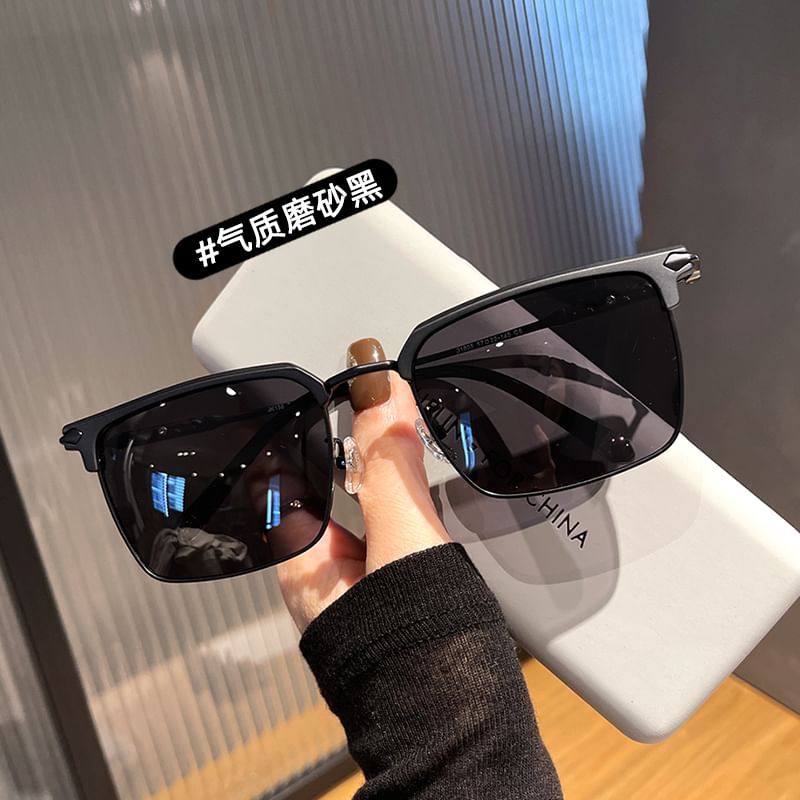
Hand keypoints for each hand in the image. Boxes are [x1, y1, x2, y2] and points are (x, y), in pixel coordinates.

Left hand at [277, 338, 449, 632]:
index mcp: (303, 558)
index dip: (324, 416)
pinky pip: (391, 523)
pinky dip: (408, 496)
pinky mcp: (391, 586)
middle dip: (361, 437)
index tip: (356, 373)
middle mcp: (322, 569)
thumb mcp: (405, 541)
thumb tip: (379, 389)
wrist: (471, 730)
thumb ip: (392, 466)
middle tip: (392, 394)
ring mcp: (358, 579)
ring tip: (411, 427)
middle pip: (332, 480)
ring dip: (388, 466)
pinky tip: (431, 486)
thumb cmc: (420, 659)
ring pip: (364, 500)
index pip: (298, 464)